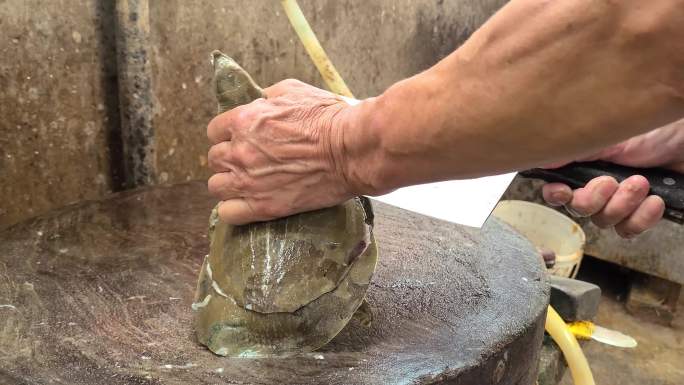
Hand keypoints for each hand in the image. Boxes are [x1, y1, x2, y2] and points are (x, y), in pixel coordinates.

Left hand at [206, 79, 358, 224]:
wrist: (351, 150)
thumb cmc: (328, 118)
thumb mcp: (293, 90)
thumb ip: (267, 96)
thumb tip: (258, 101)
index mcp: (244, 121)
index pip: (214, 130)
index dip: (227, 134)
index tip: (240, 138)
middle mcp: (240, 152)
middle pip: (214, 159)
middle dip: (229, 158)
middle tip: (248, 160)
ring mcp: (249, 182)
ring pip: (216, 186)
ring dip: (229, 184)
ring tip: (247, 183)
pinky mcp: (263, 207)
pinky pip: (229, 214)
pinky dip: (234, 210)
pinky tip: (248, 204)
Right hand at [541, 119, 683, 237]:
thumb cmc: (655, 133)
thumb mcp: (608, 138)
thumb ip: (573, 151)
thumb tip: (541, 157)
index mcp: (586, 167)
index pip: (557, 190)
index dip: (557, 195)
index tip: (563, 190)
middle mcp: (599, 186)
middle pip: (579, 210)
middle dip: (594, 199)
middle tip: (611, 182)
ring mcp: (621, 202)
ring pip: (604, 221)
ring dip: (623, 204)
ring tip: (642, 183)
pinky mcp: (642, 215)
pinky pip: (629, 231)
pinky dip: (642, 218)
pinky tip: (655, 200)